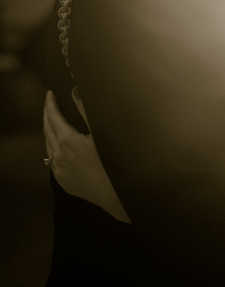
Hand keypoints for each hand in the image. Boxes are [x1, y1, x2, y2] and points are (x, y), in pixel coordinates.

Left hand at [44, 89, 130, 223]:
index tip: (49, 93)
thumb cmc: (111, 161)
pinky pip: (52, 159)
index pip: (53, 116)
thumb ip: (85, 110)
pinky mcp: (62, 181)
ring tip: (53, 121)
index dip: (50, 103)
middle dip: (47, 114)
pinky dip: (53, 147)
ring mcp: (58, 169)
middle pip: (47, 129)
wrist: (114, 194)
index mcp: (67, 140)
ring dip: (49, 131)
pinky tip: (59, 145)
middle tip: (49, 103)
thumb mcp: (100, 132)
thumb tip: (75, 92)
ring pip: (48, 145)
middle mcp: (58, 155)